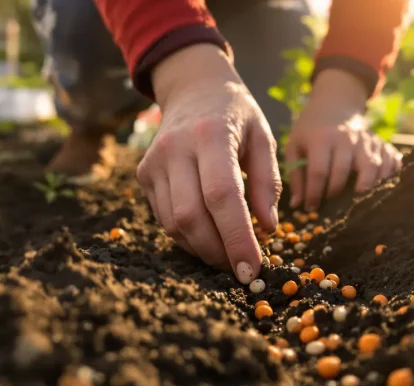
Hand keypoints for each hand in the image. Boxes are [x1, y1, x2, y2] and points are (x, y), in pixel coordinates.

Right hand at [137, 44, 281, 283]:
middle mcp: (175, 148)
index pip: (222, 196)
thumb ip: (269, 182)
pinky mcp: (144, 174)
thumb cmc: (236, 115)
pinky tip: (209, 237)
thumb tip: (268, 228)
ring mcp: (154, 162)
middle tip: (242, 267)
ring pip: (174, 224)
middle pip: (191, 216)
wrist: (193, 88)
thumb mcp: (263, 137)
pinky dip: (188, 237)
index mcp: (211, 135)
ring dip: (203, 249)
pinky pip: (164, 219)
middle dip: (218, 251)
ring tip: (228, 253)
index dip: (236, 237)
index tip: (252, 268)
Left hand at [286, 69, 402, 210]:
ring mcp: (368, 140)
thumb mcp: (295, 147)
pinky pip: (392, 163)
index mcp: (322, 138)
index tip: (312, 208)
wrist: (335, 105)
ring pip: (373, 168)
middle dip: (337, 194)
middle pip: (346, 172)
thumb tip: (297, 205)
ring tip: (357, 202)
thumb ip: (295, 175)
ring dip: (366, 189)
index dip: (315, 194)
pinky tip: (380, 189)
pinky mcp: (382, 144)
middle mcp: (347, 138)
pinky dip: (390, 177)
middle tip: (331, 206)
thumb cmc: (311, 131)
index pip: (319, 171)